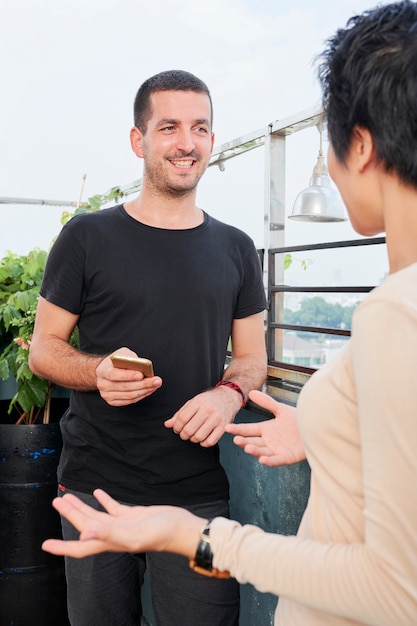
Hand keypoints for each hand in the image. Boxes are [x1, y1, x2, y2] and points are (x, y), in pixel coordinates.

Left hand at [42, 489, 203, 558]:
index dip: (62, 546)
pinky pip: (114, 507)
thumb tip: (84, 536)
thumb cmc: (162, 534)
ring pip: (97, 515)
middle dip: (70, 515)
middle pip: (86, 525)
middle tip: (56, 502)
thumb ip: (109, 534)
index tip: (45, 544)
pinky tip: (98, 492)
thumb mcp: (134, 534)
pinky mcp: (133, 514)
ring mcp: (123, 524)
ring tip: (69, 496)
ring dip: (83, 506)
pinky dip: (104, 500)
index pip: (81, 547)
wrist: (182, 528)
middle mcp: (113, 534)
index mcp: (110, 542)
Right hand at [96, 348, 161, 405]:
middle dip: (143, 384)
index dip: (128, 376)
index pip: (114, 375)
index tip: (141, 375)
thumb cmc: (116, 362)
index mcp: (102, 371)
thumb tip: (142, 366)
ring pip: (129, 395)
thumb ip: (130, 358)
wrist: (106, 371)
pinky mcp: (113, 402)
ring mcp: (107, 395)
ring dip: (145, 390)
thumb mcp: (122, 354)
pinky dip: (141, 395)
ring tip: (156, 385)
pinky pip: (130, 400)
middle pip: (125, 387)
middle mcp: (102, 384)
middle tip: (156, 381)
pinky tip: (149, 389)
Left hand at [164, 386, 240, 446]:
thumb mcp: (192, 403)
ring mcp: (217, 419)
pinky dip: (204, 443)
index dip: (176, 427)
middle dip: (183, 435)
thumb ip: (179, 414)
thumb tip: (167, 424)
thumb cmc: (208, 401)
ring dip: (193, 439)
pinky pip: (211, 442)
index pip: (182, 419)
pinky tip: (203, 438)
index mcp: (198, 402)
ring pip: (199, 437)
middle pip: (189, 429)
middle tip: (184, 433)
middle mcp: (208, 410)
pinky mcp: (224, 427)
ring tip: (193, 435)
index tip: (177, 429)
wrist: (228, 397)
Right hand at [225, 390, 305, 465]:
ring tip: (247, 447)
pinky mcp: (287, 457)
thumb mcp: (281, 409)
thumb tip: (251, 392)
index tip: (227, 427)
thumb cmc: (298, 419)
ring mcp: (276, 450)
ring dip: (254, 451)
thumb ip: (266, 402)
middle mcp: (268, 441)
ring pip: (262, 451)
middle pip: (253, 442)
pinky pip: (276, 460)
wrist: (315, 427)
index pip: (248, 429)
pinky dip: (269, 461)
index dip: (238, 429)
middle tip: (236, 439)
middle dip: (244, 441)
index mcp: (265, 429)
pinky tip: (262, 460)